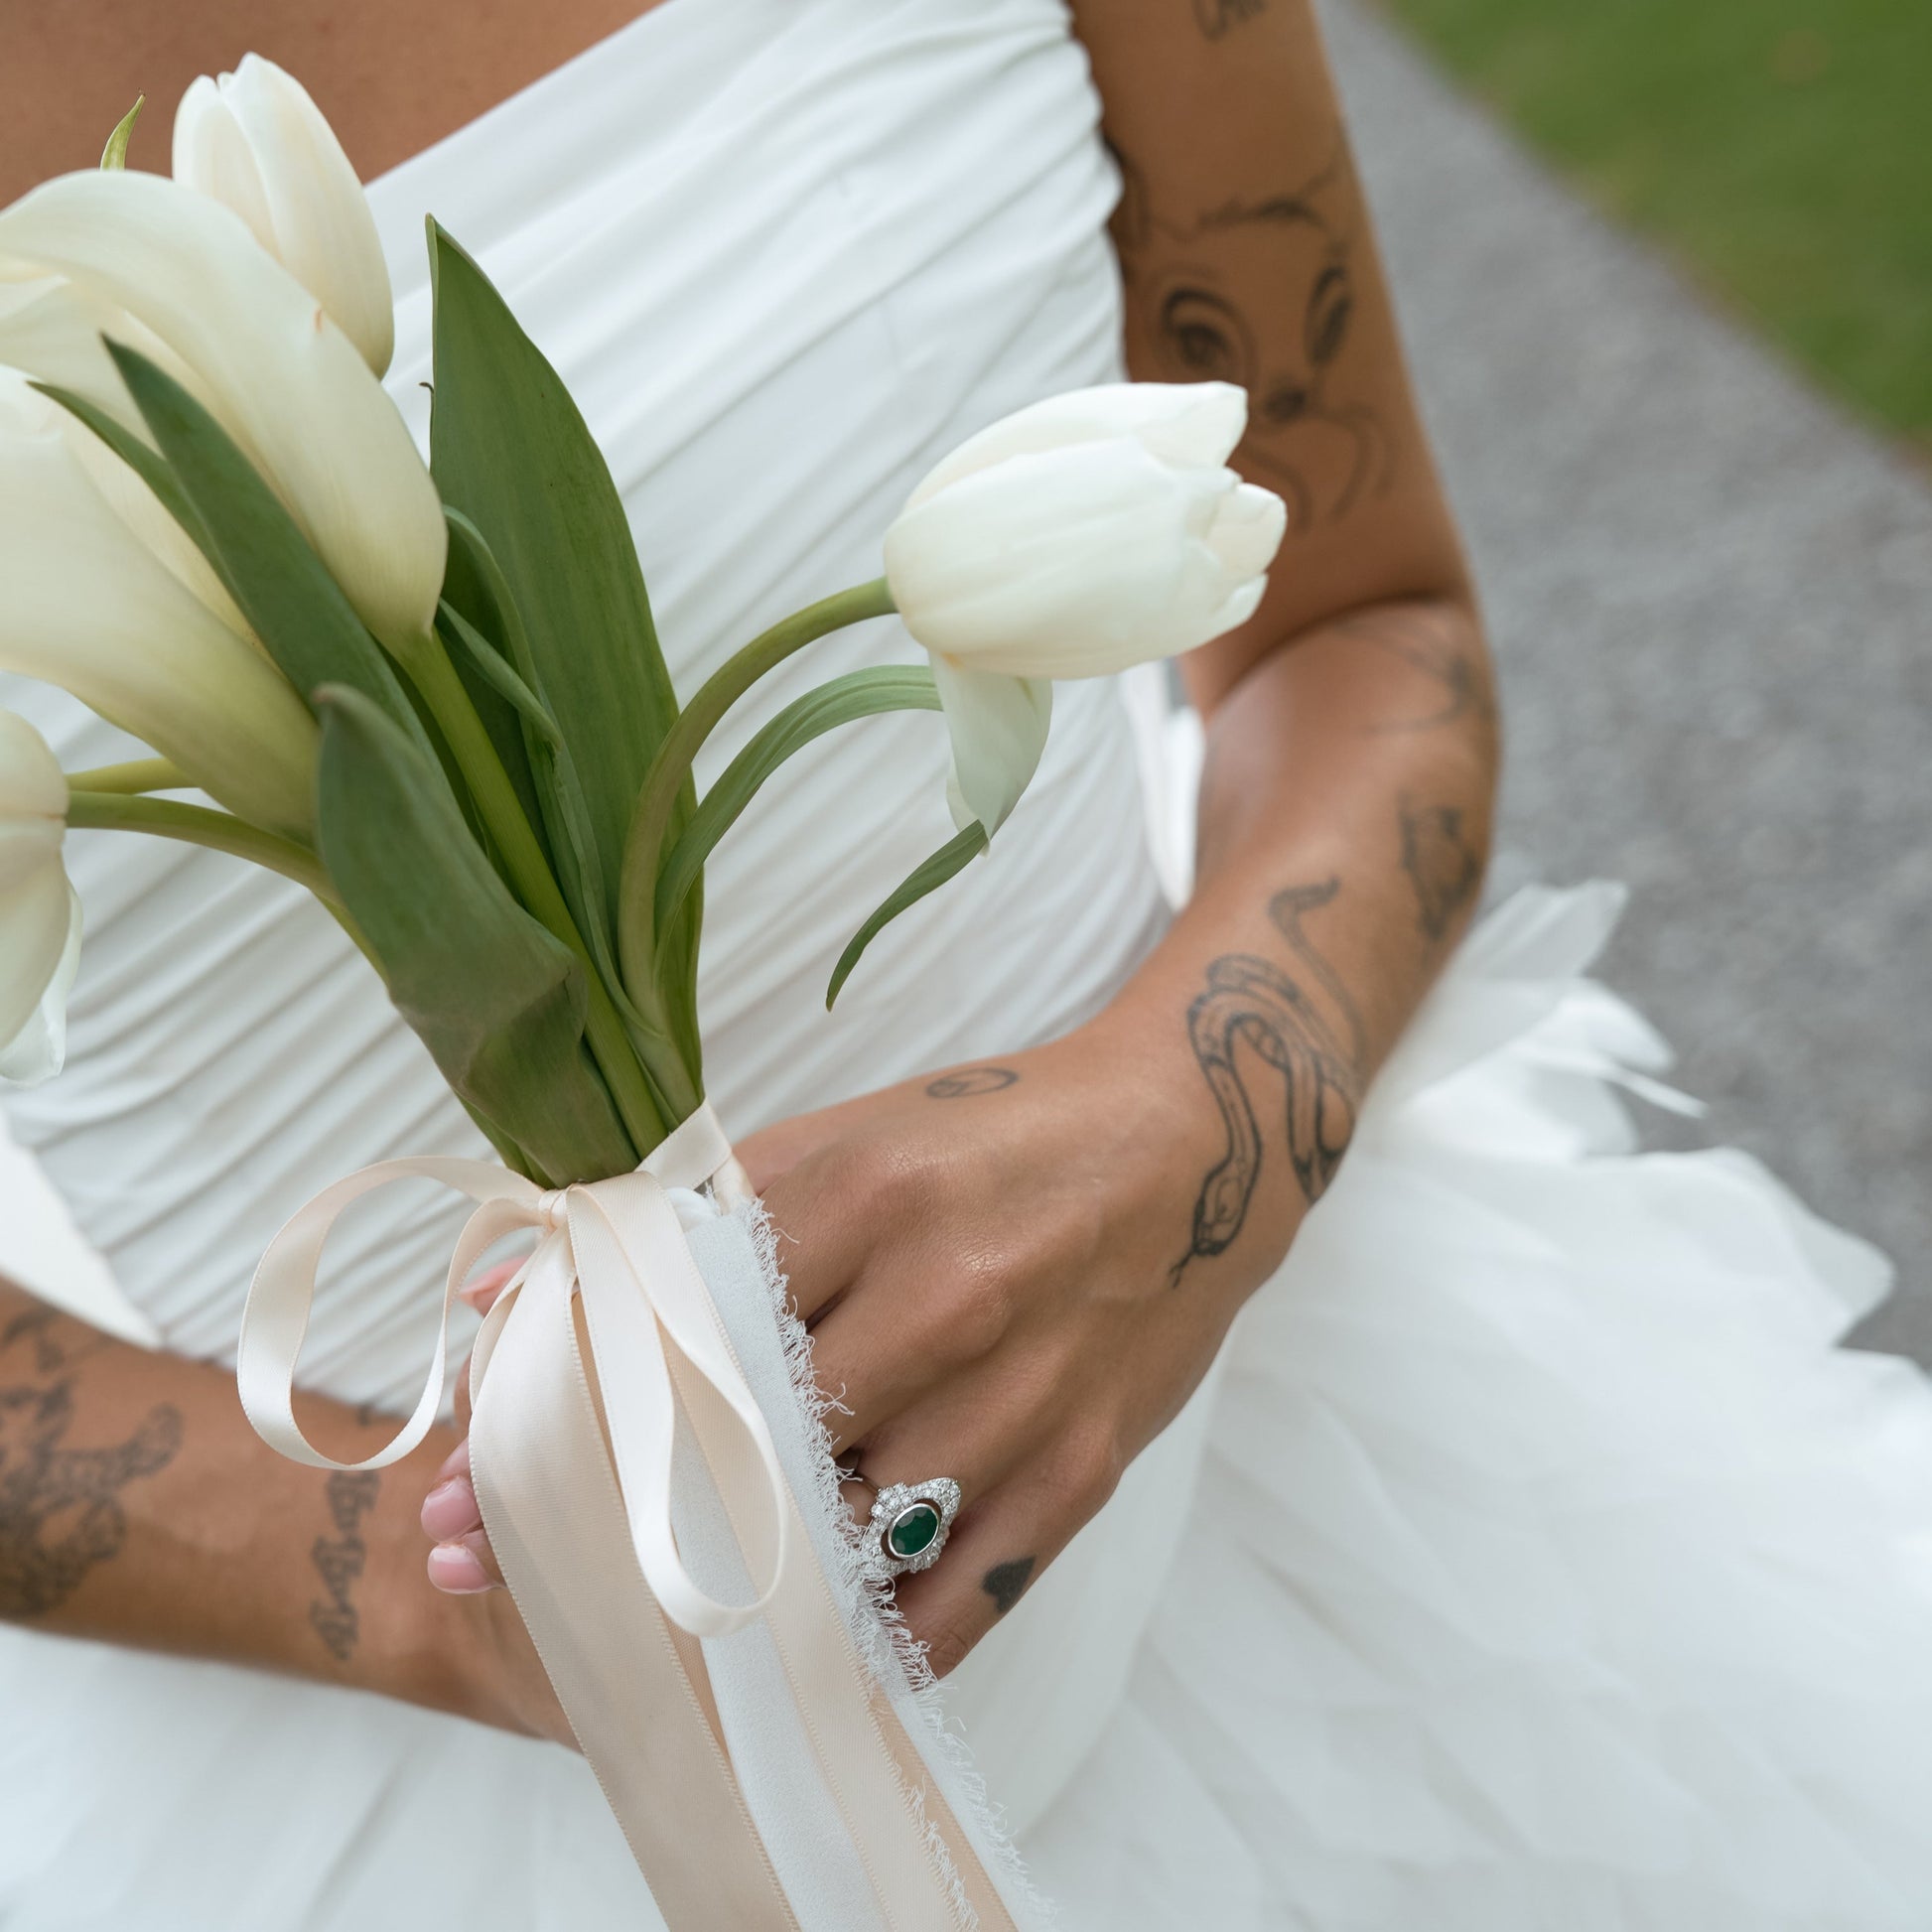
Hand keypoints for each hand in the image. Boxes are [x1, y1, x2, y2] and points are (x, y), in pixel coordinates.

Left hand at [417, 1011, 1279, 1685]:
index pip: (685, 1320)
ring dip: (737, 1582)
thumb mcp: (852, 1134)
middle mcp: (946, 1299)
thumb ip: (696, 1210)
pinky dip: (862, 1648)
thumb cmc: (999, 1137)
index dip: (581, 1393)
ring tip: (646, 1599)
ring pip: (838, 1541)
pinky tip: (794, 1654)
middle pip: (748, 1447)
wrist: (1193, 1144)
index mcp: (872, 1191)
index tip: (498, 1452)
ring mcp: (1019, 1399)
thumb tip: (509, 1292)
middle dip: (627, 1504)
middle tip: (526, 1547)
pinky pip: (949, 1607)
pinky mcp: (1078, 1474)